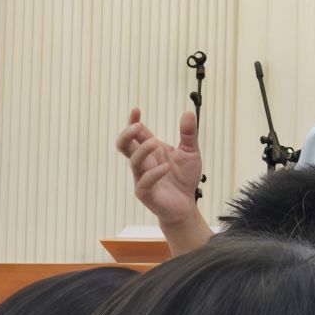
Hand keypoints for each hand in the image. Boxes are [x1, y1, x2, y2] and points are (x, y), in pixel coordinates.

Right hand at [116, 107, 202, 229]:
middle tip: (137, 126)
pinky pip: (144, 182)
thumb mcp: (191, 152)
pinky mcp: (146, 193)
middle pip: (124, 145)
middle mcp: (143, 162)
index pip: (136, 134)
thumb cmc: (184, 179)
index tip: (136, 110)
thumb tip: (189, 112)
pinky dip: (154, 173)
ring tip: (155, 143)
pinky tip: (166, 168)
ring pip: (133, 161)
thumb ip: (188, 134)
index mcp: (150, 151)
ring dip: (142, 150)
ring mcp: (142, 178)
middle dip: (127, 134)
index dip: (133, 121)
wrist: (186, 205)